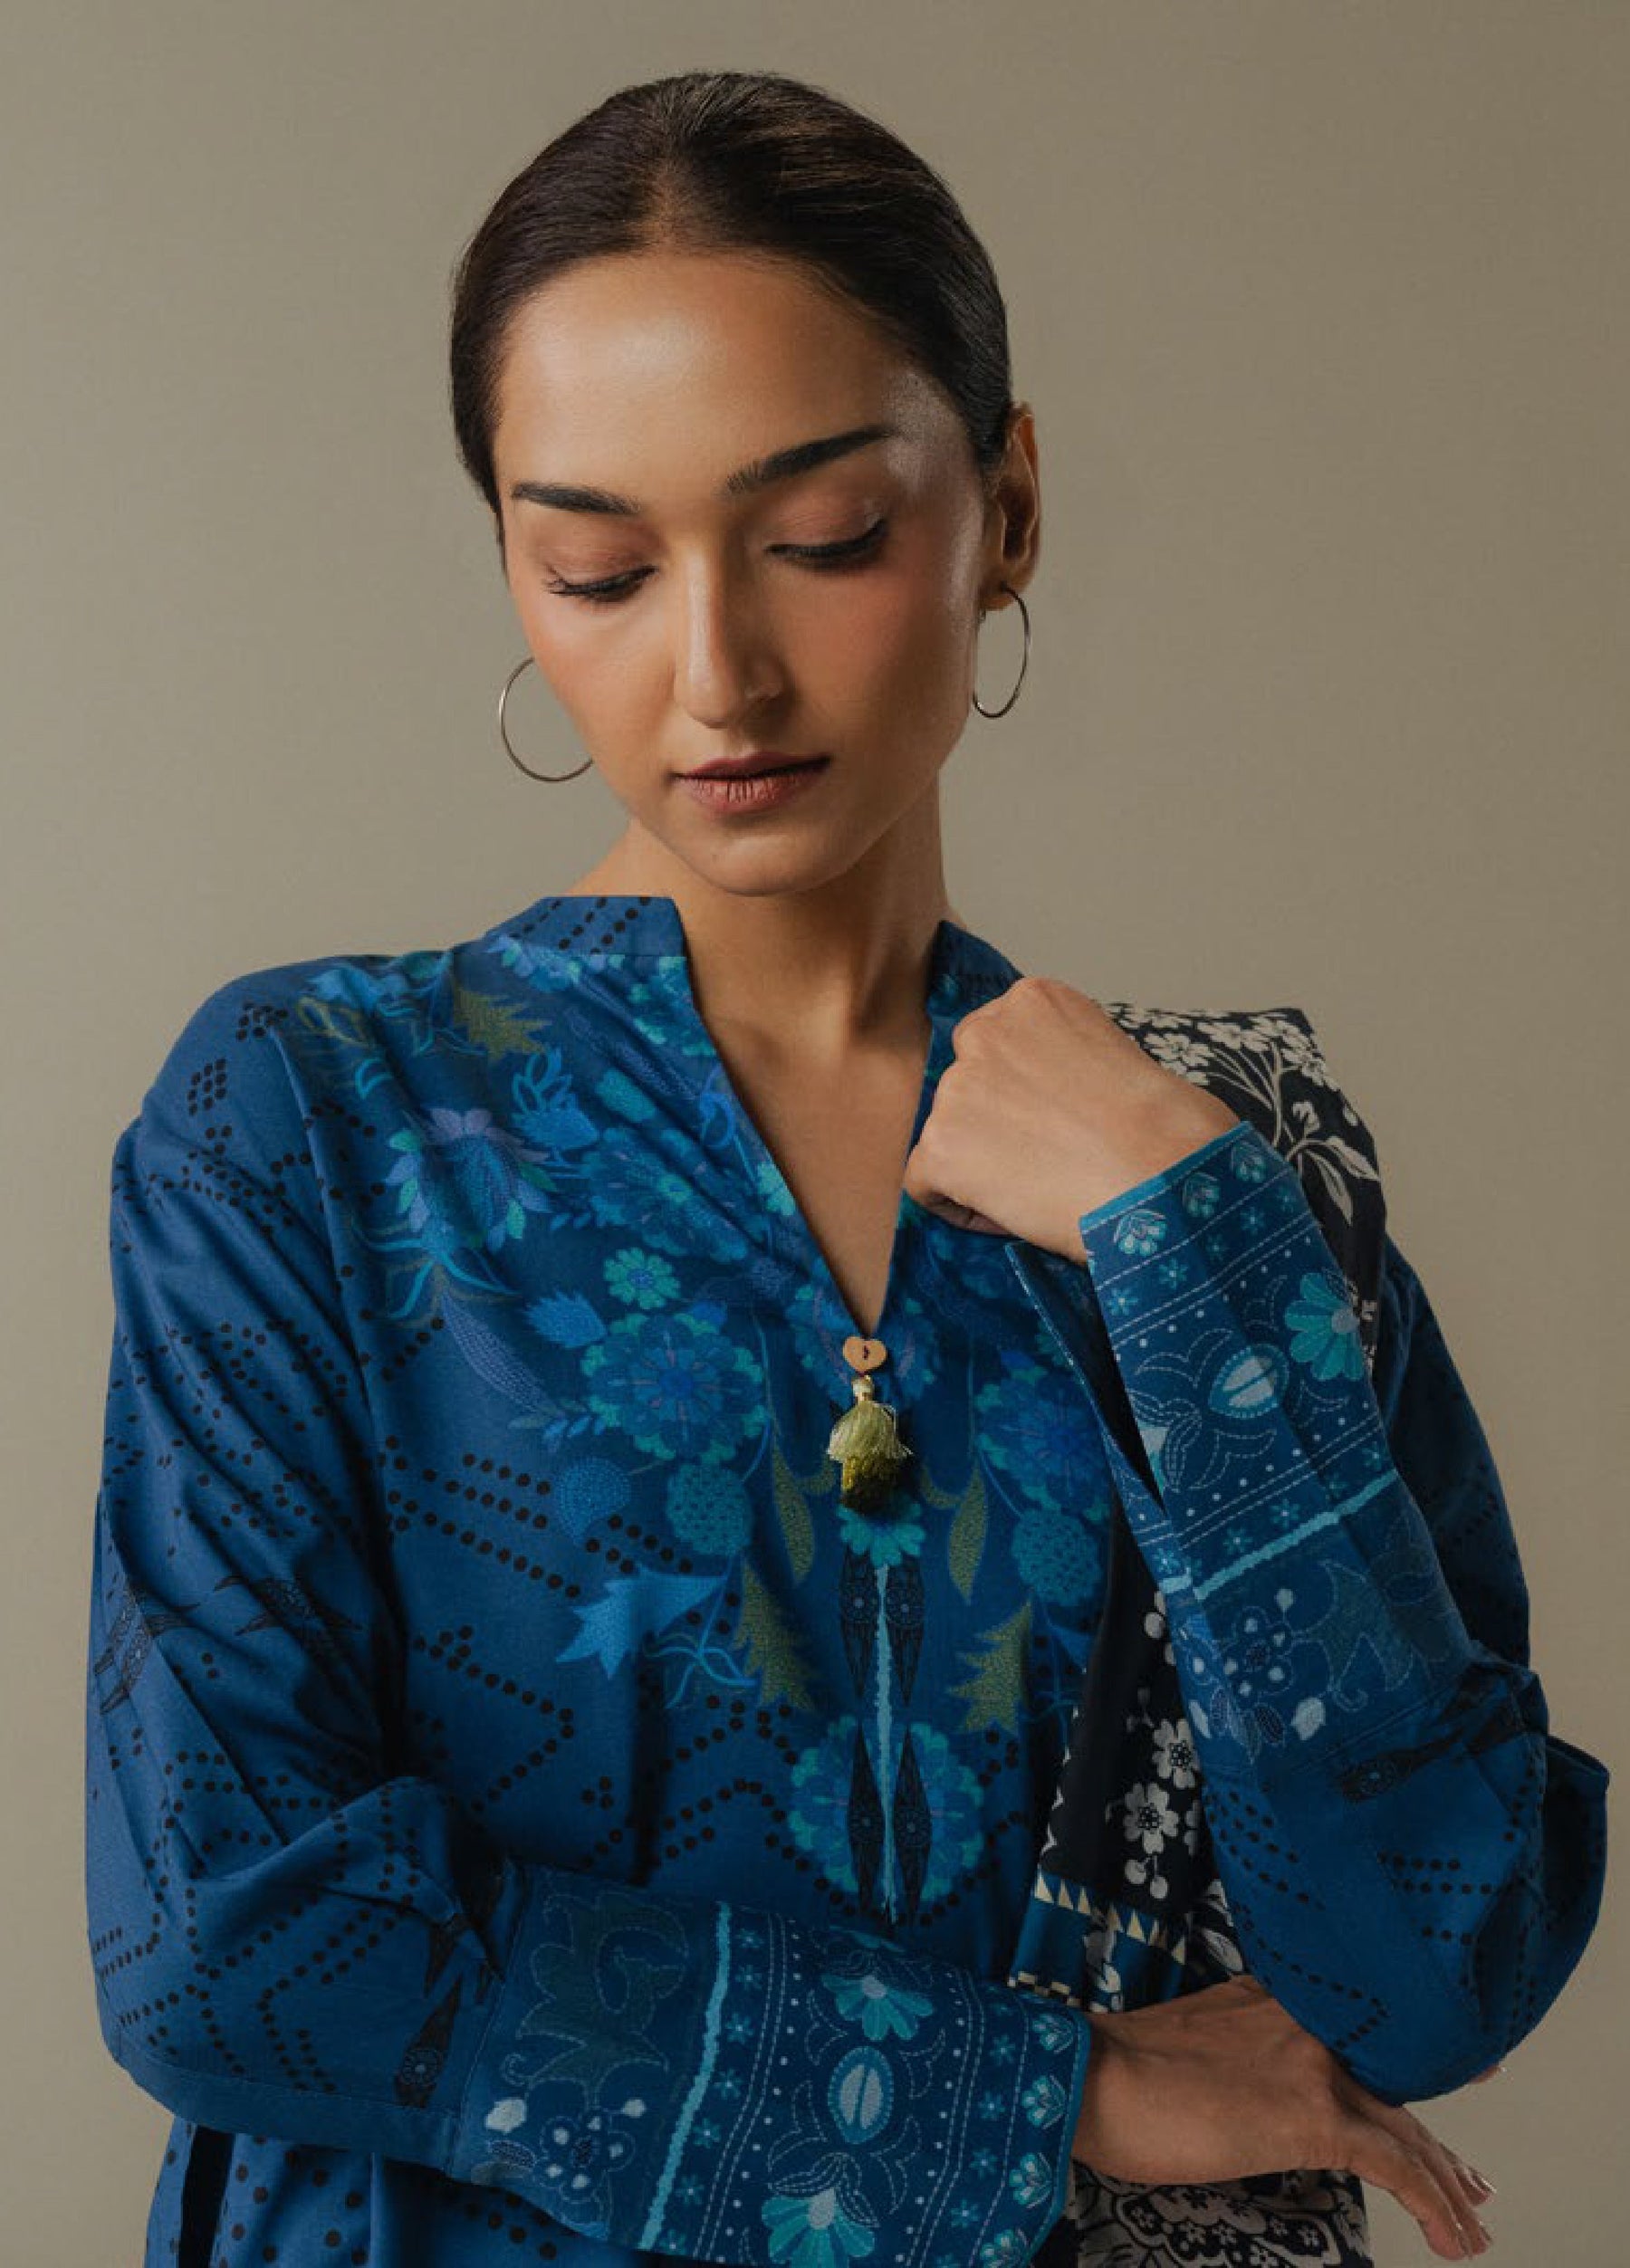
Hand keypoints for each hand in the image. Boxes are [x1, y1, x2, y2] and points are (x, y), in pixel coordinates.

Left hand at [902, 975, 1239, 1262]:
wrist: (1166, 1177)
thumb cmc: (1170, 1129)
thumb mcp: (1118, 1054)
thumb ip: (1063, 1060)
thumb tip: (1048, 1096)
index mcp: (1032, 1001)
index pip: (998, 1049)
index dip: (1027, 1095)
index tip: (1063, 1121)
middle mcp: (985, 1031)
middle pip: (967, 1089)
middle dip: (997, 1125)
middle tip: (1050, 1158)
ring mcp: (957, 1088)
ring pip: (949, 1137)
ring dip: (984, 1167)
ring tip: (1045, 1186)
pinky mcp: (940, 1145)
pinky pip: (925, 1184)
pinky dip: (963, 1207)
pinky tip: (1015, 1212)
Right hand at [1073, 1976, 1497, 2259]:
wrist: (1092, 2074)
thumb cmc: (1119, 2069)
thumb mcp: (1192, 2041)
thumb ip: (1240, 2055)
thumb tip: (1255, 2098)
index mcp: (1275, 2000)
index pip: (1359, 2041)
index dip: (1407, 2074)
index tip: (1446, 2091)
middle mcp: (1305, 2021)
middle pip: (1394, 2088)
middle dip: (1440, 2147)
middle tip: (1474, 2185)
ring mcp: (1312, 2066)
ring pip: (1408, 2128)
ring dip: (1448, 2185)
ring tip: (1472, 2228)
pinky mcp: (1312, 2116)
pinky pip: (1395, 2165)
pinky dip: (1433, 2203)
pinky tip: (1450, 2237)